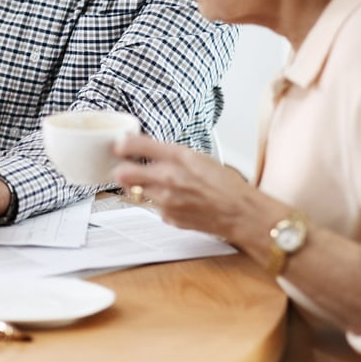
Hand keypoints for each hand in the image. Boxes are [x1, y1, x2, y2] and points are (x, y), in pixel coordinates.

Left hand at [112, 133, 255, 241]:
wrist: (241, 212)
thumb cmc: (225, 184)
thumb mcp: (198, 157)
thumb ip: (169, 153)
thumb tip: (144, 147)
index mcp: (179, 156)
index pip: (138, 145)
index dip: (123, 144)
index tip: (119, 145)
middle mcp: (169, 177)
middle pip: (124, 173)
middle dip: (121, 169)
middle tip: (123, 167)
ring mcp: (166, 200)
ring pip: (135, 191)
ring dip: (137, 186)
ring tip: (151, 183)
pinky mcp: (167, 217)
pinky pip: (152, 206)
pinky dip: (157, 202)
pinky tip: (172, 200)